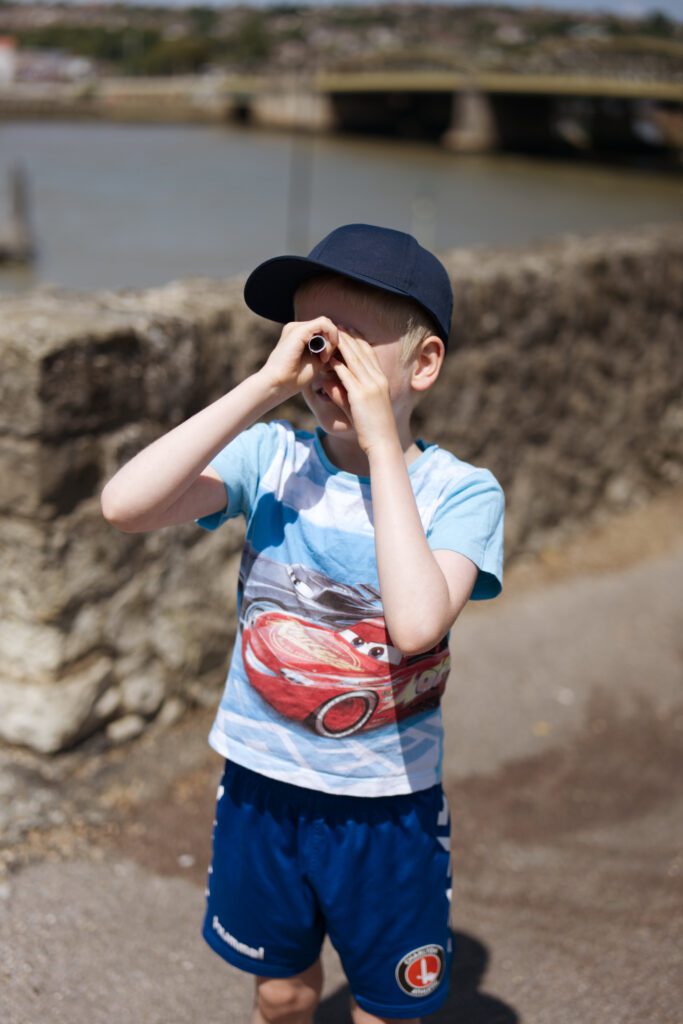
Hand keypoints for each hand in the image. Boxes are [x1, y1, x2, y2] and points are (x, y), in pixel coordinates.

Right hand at [261, 317, 339, 398]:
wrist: (278, 384)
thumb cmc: (296, 377)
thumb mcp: (317, 360)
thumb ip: (327, 349)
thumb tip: (343, 342)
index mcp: (300, 334)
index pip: (324, 329)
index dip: (333, 342)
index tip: (331, 361)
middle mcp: (297, 327)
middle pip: (326, 325)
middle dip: (333, 341)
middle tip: (328, 360)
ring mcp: (296, 327)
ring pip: (326, 323)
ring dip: (331, 341)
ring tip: (325, 358)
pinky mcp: (299, 330)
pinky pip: (323, 324)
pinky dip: (329, 338)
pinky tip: (324, 356)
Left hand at [327, 326, 398, 454]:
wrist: (383, 442)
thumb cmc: (372, 428)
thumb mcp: (360, 407)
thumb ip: (345, 393)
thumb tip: (327, 383)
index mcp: (381, 380)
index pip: (369, 353)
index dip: (358, 340)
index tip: (348, 330)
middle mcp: (377, 379)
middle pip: (362, 351)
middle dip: (349, 336)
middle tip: (337, 324)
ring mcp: (370, 386)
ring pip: (354, 359)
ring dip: (342, 345)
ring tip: (331, 334)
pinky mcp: (361, 395)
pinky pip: (347, 375)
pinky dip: (337, 364)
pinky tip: (328, 356)